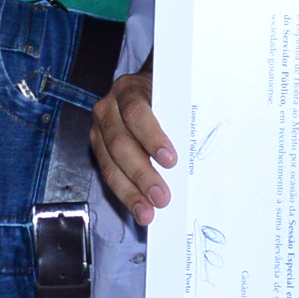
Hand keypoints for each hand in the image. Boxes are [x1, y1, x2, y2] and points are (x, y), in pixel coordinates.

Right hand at [90, 70, 175, 225]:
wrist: (145, 85)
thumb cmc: (165, 92)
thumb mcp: (174, 92)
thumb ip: (181, 112)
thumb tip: (200, 144)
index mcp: (129, 89)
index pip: (136, 111)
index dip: (152, 137)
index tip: (170, 160)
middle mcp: (108, 107)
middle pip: (120, 143)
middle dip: (141, 174)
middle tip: (161, 197)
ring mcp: (100, 128)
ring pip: (110, 163)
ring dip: (129, 191)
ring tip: (146, 212)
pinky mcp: (98, 146)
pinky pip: (108, 172)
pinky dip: (124, 192)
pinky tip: (138, 208)